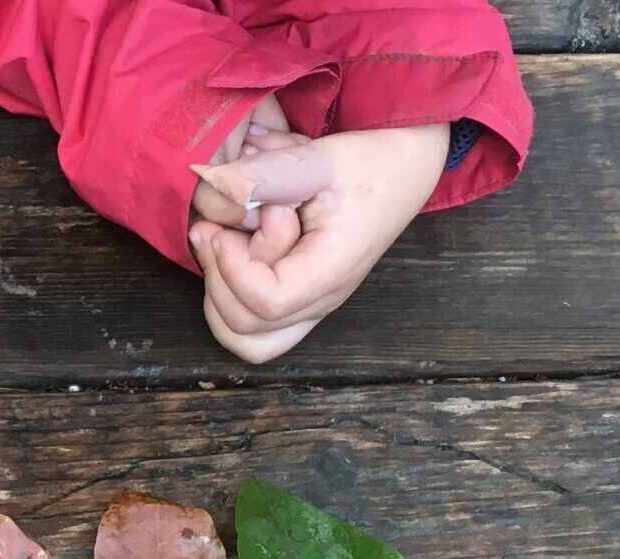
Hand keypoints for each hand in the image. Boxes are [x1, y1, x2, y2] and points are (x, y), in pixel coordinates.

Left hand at [187, 122, 449, 361]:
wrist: (402, 168)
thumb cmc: (366, 162)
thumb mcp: (317, 157)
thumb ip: (266, 174)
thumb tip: (216, 186)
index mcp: (332, 268)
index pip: (267, 302)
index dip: (234, 268)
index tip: (226, 227)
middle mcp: (321, 298)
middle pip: (247, 328)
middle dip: (218, 278)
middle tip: (216, 232)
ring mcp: (310, 304)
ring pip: (246, 340)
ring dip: (218, 297)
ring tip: (218, 248)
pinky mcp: (300, 298)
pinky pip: (254, 328)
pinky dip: (227, 300)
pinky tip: (227, 257)